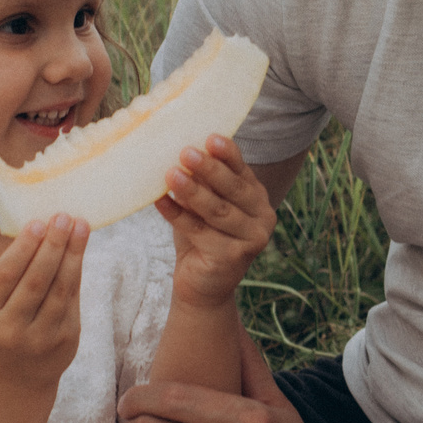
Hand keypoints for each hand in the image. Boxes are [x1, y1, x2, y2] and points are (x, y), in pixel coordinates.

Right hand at [0, 215, 87, 388]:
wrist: (17, 374)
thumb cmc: (5, 322)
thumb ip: (15, 271)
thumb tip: (43, 226)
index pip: (6, 275)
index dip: (23, 248)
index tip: (38, 222)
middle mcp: (10, 328)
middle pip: (36, 281)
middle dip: (52, 245)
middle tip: (63, 217)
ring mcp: (40, 337)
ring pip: (60, 289)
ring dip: (72, 254)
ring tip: (80, 226)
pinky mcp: (64, 341)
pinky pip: (73, 300)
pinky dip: (76, 271)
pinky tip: (79, 251)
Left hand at [156, 134, 275, 309]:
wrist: (200, 285)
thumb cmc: (201, 237)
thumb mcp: (204, 205)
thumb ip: (202, 182)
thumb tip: (183, 151)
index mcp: (257, 199)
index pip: (242, 171)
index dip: (228, 154)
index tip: (210, 137)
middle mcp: (262, 218)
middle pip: (233, 189)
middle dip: (209, 169)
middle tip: (185, 152)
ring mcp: (251, 240)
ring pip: (217, 211)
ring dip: (192, 191)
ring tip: (170, 174)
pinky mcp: (232, 258)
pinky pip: (199, 232)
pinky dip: (177, 215)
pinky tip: (160, 201)